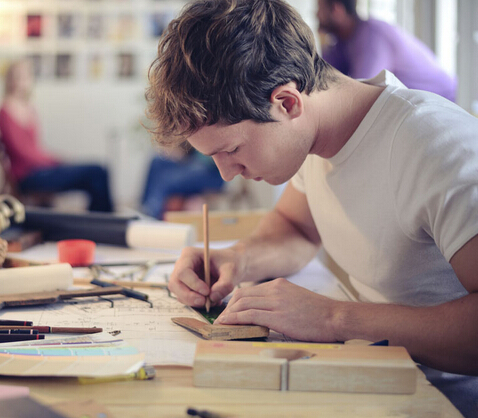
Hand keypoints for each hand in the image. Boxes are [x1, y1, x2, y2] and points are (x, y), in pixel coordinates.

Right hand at [168, 246, 244, 307]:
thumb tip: (212, 297)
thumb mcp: (232, 271)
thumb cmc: (231, 263)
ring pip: (179, 294)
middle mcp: (181, 265)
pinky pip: (186, 300)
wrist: (232, 266)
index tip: (207, 292)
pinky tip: (213, 300)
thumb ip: (225, 284)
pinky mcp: (186, 288)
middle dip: (188, 296)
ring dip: (194, 302)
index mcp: (189, 255)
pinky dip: (198, 304)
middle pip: (175, 284)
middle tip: (204, 302)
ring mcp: (182, 278)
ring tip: (214, 300)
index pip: (183, 272)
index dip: (193, 284)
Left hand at [215, 278, 340, 341]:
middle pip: (241, 296)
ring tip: (221, 325)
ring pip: (243, 304)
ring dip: (228, 315)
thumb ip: (279, 302)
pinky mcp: (277, 316)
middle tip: (221, 320)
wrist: (335, 316)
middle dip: (228, 308)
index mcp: (279, 285)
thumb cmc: (318, 313)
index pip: (248, 291)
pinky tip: (227, 325)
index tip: (228, 312)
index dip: (234, 302)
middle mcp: (275, 289)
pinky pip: (249, 315)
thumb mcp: (296, 300)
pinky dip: (235, 320)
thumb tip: (264, 314)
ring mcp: (276, 301)